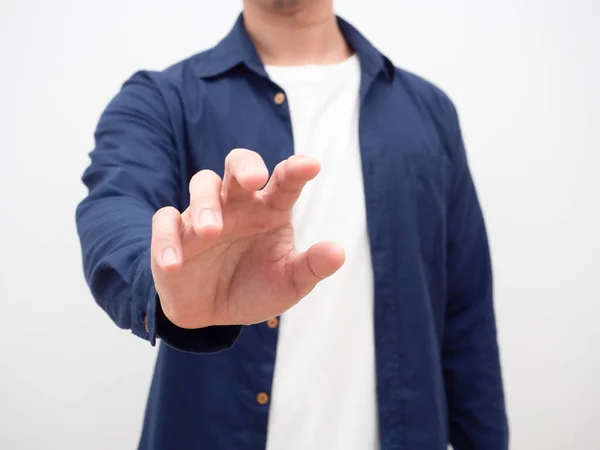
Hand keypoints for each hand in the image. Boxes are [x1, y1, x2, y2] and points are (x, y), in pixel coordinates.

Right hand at [150, 148, 344, 328]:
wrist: (213, 315)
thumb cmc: (255, 288)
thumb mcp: (288, 283)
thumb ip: (311, 267)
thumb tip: (338, 253)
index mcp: (270, 210)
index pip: (284, 182)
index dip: (296, 170)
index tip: (310, 166)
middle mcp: (238, 205)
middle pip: (238, 167)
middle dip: (244, 166)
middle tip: (253, 179)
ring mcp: (203, 215)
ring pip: (202, 186)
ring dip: (205, 205)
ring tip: (211, 232)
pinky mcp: (174, 234)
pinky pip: (164, 223)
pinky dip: (166, 240)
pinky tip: (175, 264)